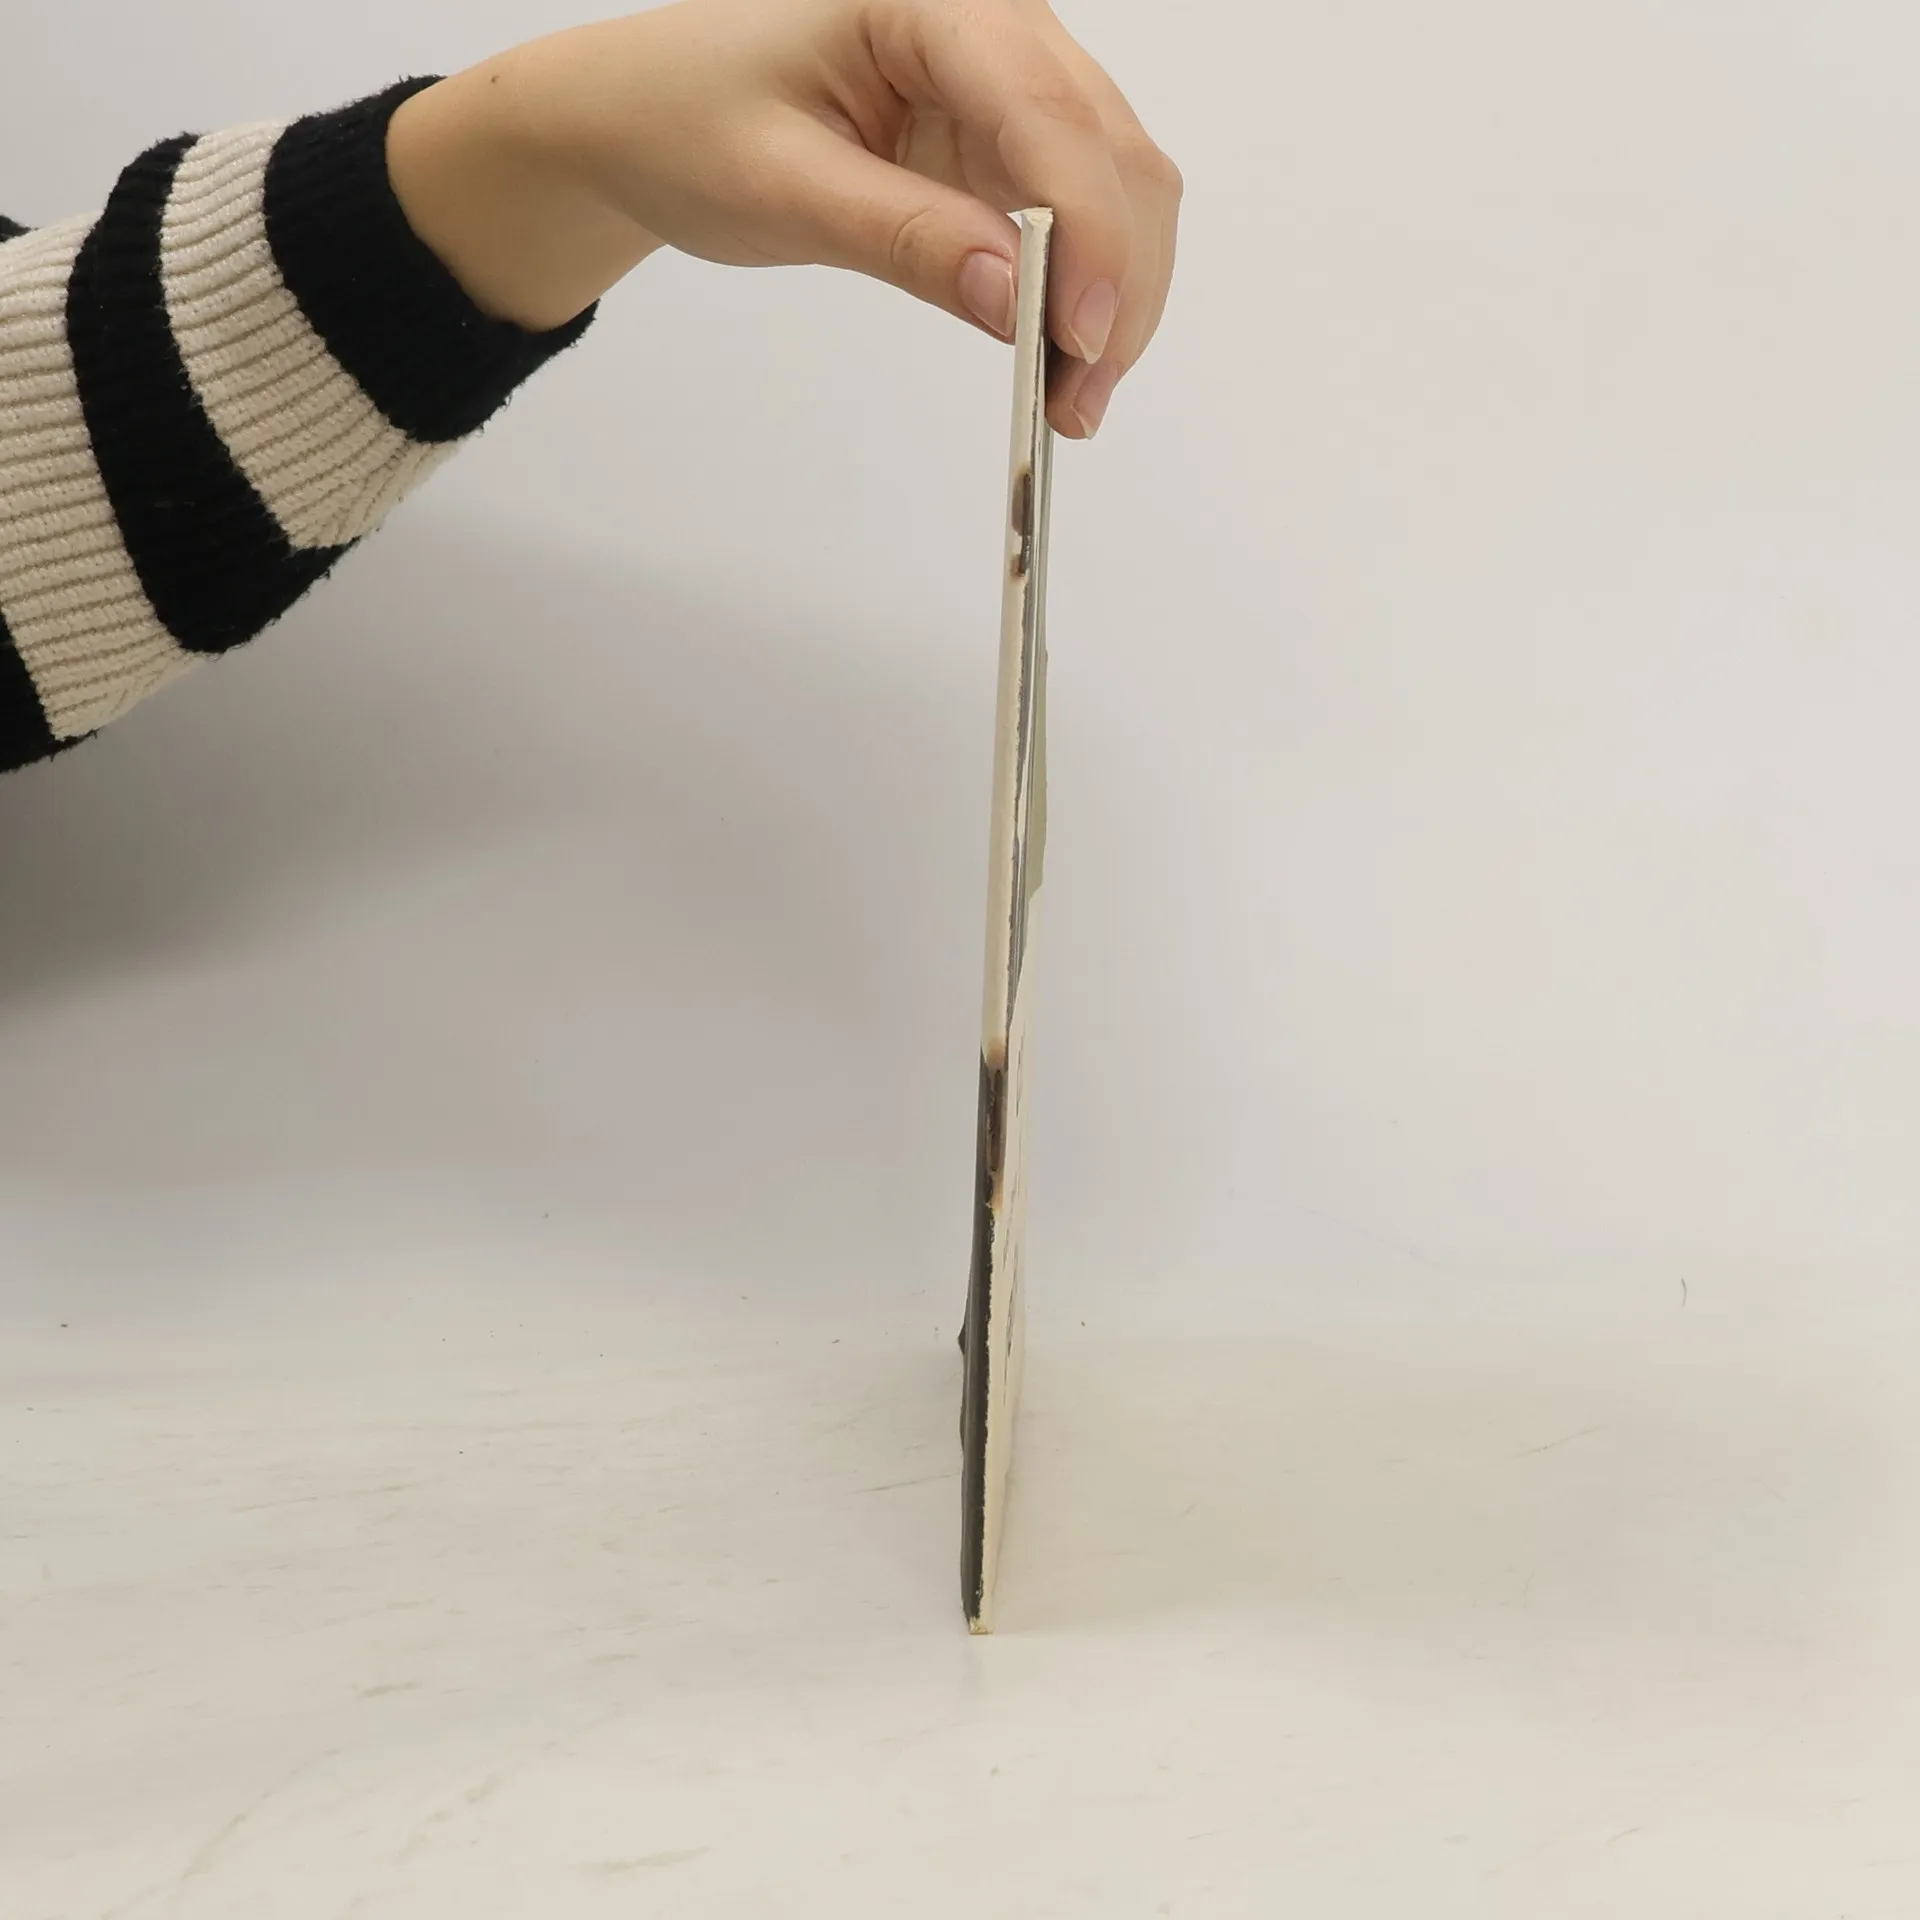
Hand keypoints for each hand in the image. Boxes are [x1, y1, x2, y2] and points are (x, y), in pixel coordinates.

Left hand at [388, 0, 1181, 437]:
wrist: (642, 116)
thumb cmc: (686, 120)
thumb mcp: (783, 186)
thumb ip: (905, 237)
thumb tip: (1014, 301)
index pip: (1047, 114)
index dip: (1085, 232)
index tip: (1077, 338)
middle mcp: (992, 24)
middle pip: (1110, 150)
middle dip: (1115, 282)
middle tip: (1080, 399)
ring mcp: (1008, 84)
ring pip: (1117, 185)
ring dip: (1114, 296)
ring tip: (1072, 399)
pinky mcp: (1002, 143)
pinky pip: (1079, 214)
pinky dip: (1085, 290)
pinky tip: (1061, 357)